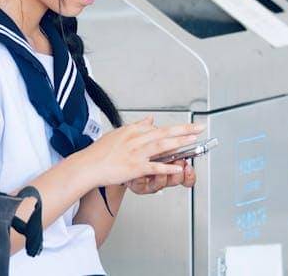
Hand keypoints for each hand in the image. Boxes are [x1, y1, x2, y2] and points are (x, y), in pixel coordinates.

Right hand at [73, 116, 204, 187]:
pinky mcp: (134, 167)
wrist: (88, 165)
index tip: (190, 127)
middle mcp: (136, 139)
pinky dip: (166, 167)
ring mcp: (136, 153)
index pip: (158, 128)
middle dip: (184, 129)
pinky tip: (177, 166)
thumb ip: (137, 126)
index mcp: (133, 131)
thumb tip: (150, 119)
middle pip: (164, 132)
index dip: (176, 128)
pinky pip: (154, 167)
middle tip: (199, 127)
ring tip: (193, 140)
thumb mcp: (119, 133)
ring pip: (162, 146)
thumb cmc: (100, 152)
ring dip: (179, 142)